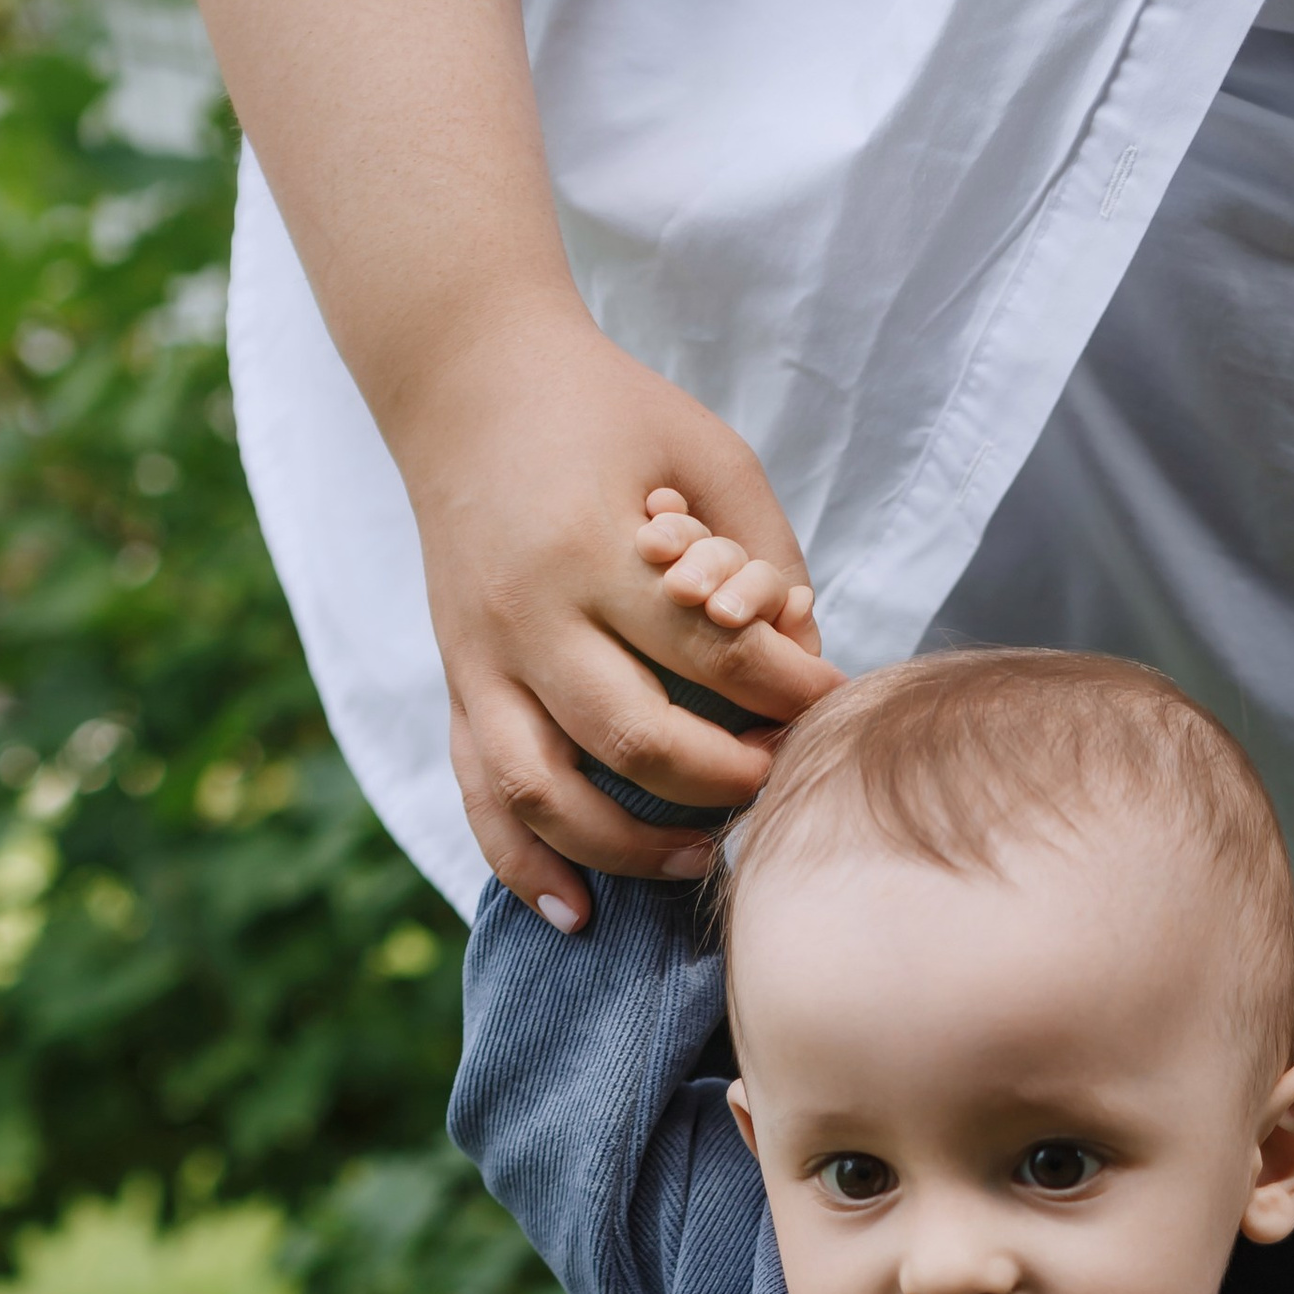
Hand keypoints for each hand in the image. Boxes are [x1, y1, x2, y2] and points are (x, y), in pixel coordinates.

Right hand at [396, 309, 843, 921]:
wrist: (465, 378)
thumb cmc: (609, 414)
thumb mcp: (705, 451)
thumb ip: (763, 553)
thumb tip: (806, 667)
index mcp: (592, 546)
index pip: (709, 652)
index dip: (786, 693)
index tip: (837, 707)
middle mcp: (527, 613)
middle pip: (635, 738)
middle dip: (724, 780)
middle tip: (780, 781)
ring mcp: (480, 657)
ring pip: (546, 792)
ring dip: (631, 846)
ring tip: (702, 857)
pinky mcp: (456, 683)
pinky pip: (480, 796)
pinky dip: (525, 866)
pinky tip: (579, 915)